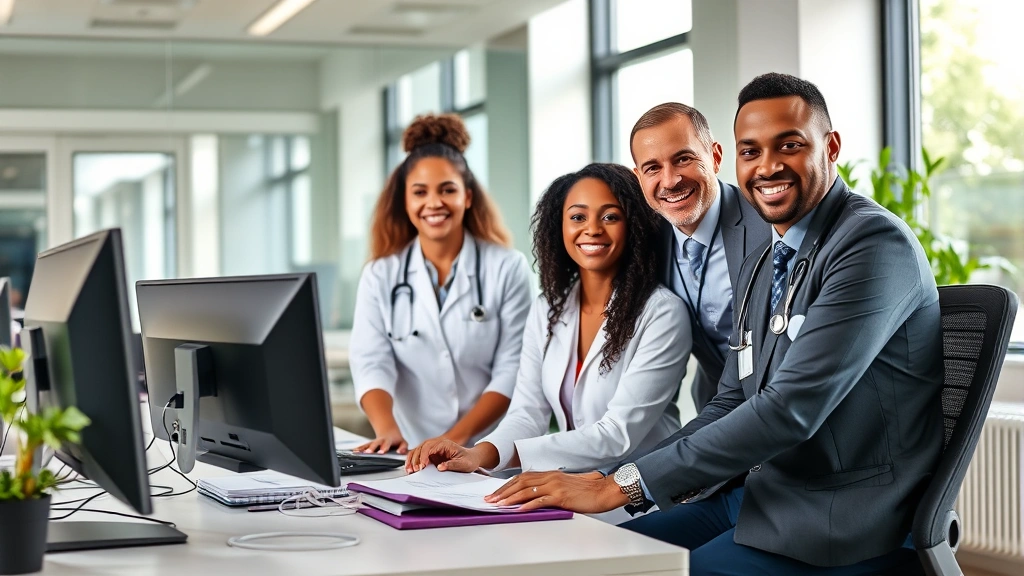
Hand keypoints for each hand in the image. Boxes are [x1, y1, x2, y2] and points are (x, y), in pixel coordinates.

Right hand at [354, 427, 407, 454]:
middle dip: (372, 448)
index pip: (387, 443)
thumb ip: (403, 447)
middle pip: (375, 443)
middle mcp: (380, 440)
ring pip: (368, 444)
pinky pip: (363, 446)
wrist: (389, 432)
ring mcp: (374, 442)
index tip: (382, 452)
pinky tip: (354, 451)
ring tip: (358, 452)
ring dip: (363, 448)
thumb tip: (400, 452)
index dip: (384, 447)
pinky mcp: (369, 444)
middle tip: (368, 453)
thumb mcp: (403, 442)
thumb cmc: (396, 440)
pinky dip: (359, 449)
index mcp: (388, 440)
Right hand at [405, 437, 480, 472]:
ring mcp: (433, 449)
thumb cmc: (468, 460)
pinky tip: (410, 468)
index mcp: (444, 444)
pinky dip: (413, 462)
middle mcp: (437, 445)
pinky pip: (419, 457)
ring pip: (418, 451)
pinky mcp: (431, 455)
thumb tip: (439, 467)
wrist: (472, 459)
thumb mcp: (463, 464)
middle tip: (414, 470)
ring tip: (409, 470)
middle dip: (415, 459)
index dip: (423, 456)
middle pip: (421, 448)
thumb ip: (452, 465)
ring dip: (412, 460)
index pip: (429, 447)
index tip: (421, 466)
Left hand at [484, 471, 628, 512]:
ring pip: (527, 490)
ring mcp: (555, 486)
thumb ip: (551, 489)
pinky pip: (540, 500)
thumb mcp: (566, 486)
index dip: (508, 485)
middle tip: (491, 499)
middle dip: (503, 491)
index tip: (497, 492)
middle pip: (520, 482)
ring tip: (499, 504)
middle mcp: (550, 477)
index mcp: (551, 474)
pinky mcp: (561, 496)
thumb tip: (537, 496)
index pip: (523, 478)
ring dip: (510, 498)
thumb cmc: (588, 491)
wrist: (604, 491)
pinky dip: (527, 505)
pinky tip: (518, 510)